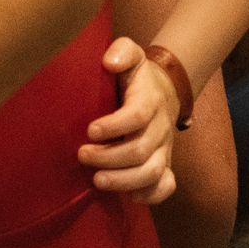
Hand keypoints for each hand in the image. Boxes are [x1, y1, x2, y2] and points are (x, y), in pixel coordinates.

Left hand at [78, 38, 177, 205]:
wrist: (162, 91)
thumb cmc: (134, 76)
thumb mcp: (130, 54)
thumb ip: (122, 51)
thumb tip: (110, 61)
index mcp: (149, 98)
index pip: (138, 114)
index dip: (115, 126)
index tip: (90, 130)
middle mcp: (160, 125)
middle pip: (142, 149)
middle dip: (110, 157)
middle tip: (83, 155)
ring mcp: (164, 147)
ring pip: (153, 171)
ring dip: (124, 180)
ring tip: (97, 180)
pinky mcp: (164, 164)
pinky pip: (166, 185)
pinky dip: (150, 195)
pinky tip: (129, 196)